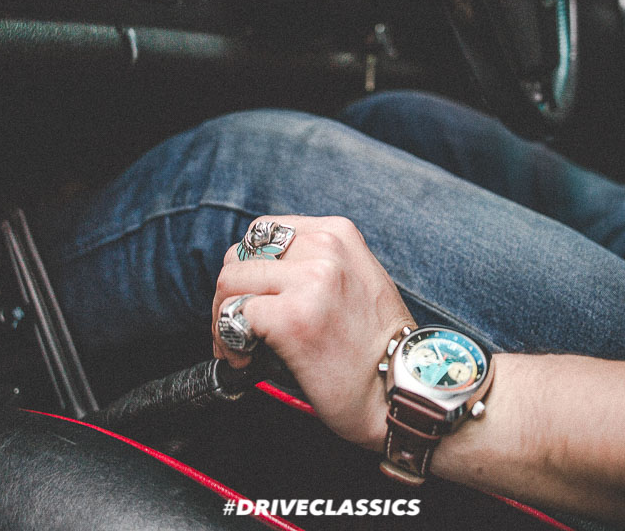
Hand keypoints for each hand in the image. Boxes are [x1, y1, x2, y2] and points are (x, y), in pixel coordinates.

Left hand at [212, 215, 414, 449]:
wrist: (401, 391)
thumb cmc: (377, 347)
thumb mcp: (355, 280)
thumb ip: (315, 265)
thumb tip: (260, 274)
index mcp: (338, 233)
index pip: (262, 233)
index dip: (246, 269)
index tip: (248, 299)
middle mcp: (325, 247)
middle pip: (239, 257)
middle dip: (228, 296)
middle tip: (236, 331)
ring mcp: (310, 280)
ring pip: (229, 285)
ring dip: (222, 321)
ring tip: (240, 348)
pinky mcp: (292, 317)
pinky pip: (234, 317)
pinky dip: (230, 343)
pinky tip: (246, 361)